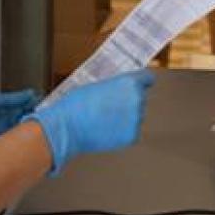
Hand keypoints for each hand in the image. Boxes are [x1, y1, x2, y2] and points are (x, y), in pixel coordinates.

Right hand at [30, 70, 152, 173]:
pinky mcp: (132, 136)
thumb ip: (115, 86)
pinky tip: (106, 129)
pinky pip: (131, 131)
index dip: (142, 81)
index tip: (142, 84)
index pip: (148, 78)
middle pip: (140, 98)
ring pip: (135, 116)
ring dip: (125, 117)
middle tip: (110, 106)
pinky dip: (122, 132)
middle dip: (128, 102)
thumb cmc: (76, 105)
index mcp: (129, 83)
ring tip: (104, 119)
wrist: (67, 127)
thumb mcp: (97, 85)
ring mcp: (136, 119)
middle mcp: (137, 100)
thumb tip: (121, 90)